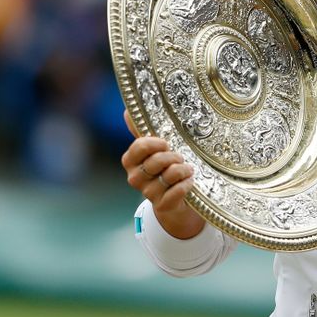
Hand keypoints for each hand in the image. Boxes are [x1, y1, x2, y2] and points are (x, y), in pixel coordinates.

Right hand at [121, 110, 204, 238]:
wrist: (175, 201)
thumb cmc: (164, 168)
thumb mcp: (155, 149)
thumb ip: (142, 131)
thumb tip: (127, 110)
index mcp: (130, 161)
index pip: (140, 146)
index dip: (157, 143)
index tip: (167, 143)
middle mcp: (135, 178)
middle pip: (156, 161)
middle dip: (174, 157)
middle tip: (181, 157)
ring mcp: (147, 193)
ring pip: (169, 175)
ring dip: (183, 170)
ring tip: (188, 169)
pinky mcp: (162, 206)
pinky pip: (177, 192)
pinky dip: (186, 184)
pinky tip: (189, 182)